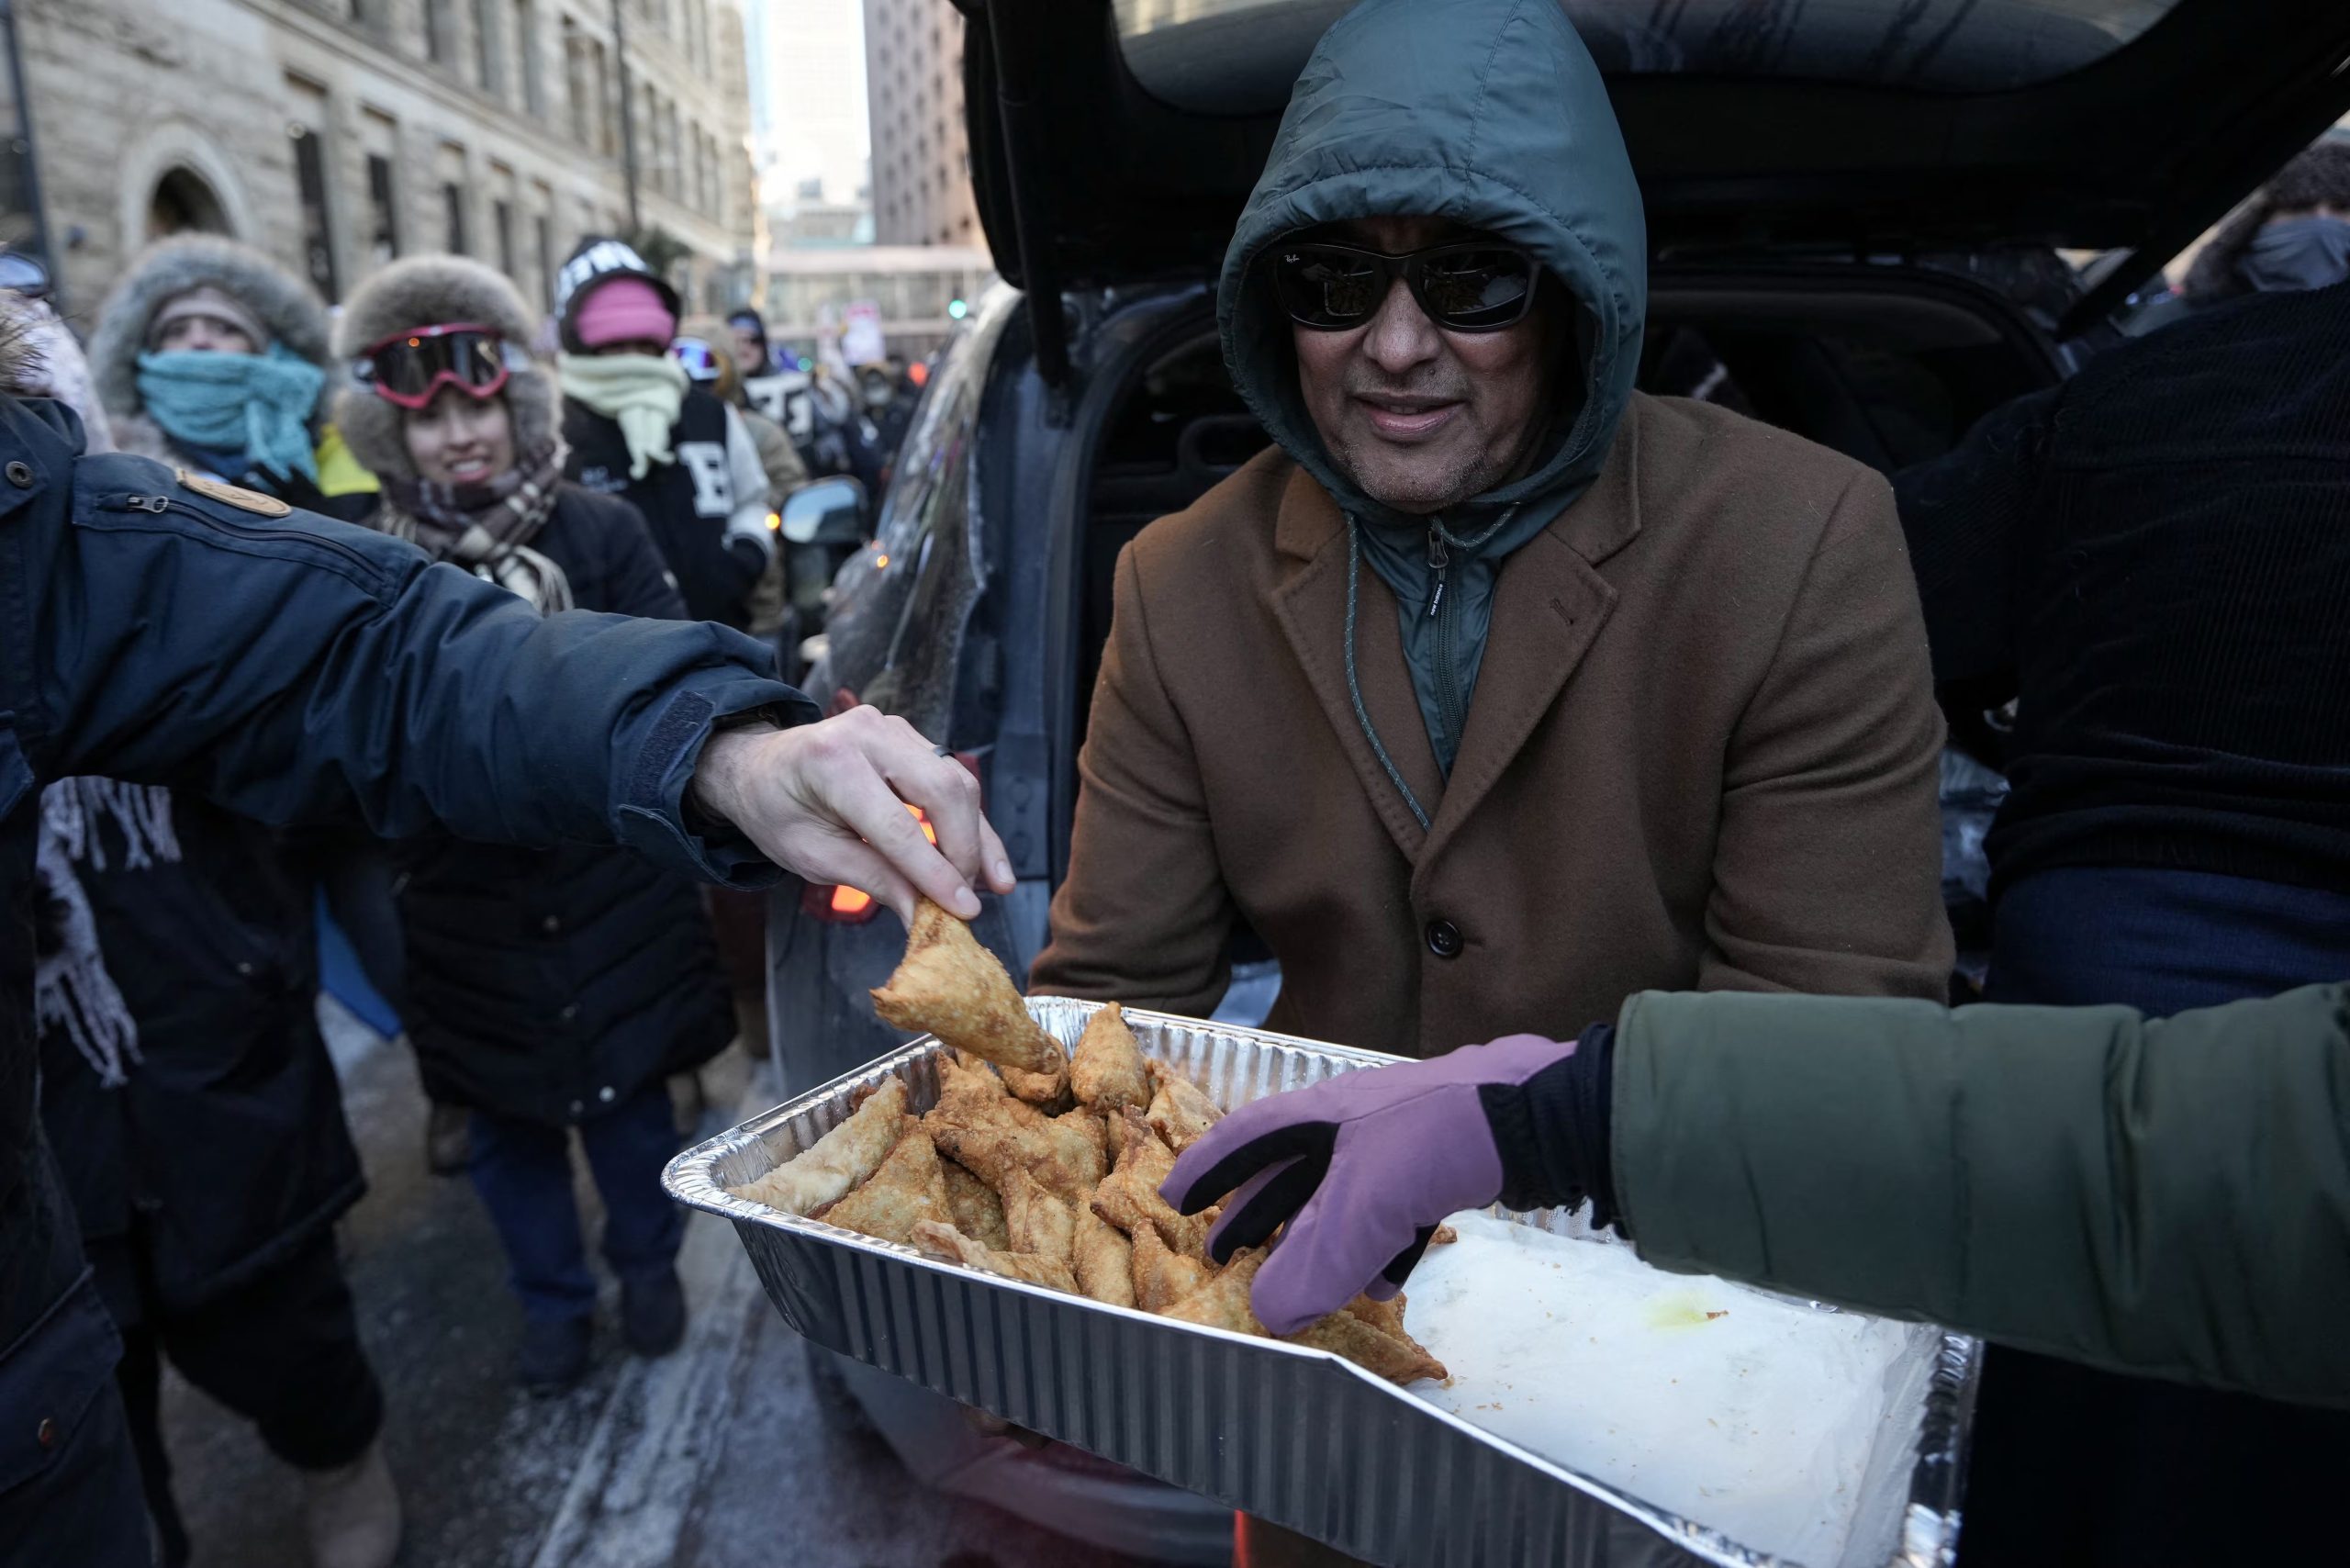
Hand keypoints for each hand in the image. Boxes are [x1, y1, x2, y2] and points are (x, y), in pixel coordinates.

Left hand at [690, 706, 1014, 923]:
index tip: (962, 911)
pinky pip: (952, 779)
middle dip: (963, 853)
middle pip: (942, 793)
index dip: (935, 873)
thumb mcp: (812, 856)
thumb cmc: (776, 810)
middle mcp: (869, 733)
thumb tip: (924, 914)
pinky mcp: (911, 738)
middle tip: (968, 902)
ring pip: (957, 783)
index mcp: (831, 762)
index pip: (898, 825)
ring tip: (991, 885)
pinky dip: (971, 821)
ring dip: (978, 838)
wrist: (758, 766)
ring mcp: (894, 729)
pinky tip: (987, 859)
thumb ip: (872, 880)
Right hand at [1160, 1034, 1576, 1333]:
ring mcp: (1398, 1144)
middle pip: (1288, 1174)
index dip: (1206, 1169)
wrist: (1534, 1115)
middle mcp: (1351, 1123)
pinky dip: (1379, 1251)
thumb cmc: (1431, 1139)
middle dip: (1254, 1217)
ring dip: (1316, 1244)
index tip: (1171, 1198)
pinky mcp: (1441, 1166)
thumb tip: (1269, 1315)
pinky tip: (1383, 1288)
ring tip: (1297, 1289)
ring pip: (1340, 1200)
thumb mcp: (1361, 1207)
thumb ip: (1311, 1265)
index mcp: (1317, 1115)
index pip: (1243, 1138)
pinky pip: (1392, 1215)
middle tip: (1221, 1255)